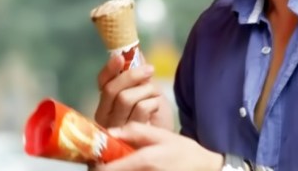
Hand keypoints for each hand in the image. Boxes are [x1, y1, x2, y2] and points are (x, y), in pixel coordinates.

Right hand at [94, 55, 174, 130]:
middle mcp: (105, 116)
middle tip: (150, 70)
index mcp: (106, 103)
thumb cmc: (153, 117)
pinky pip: (140, 109)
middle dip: (132, 75)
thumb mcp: (146, 92)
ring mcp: (116, 128)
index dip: (110, 68)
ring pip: (126, 98)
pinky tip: (156, 107)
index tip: (121, 57)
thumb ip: (138, 76)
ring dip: (146, 90)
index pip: (102, 82)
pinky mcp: (130, 137)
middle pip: (112, 90)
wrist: (164, 143)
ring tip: (156, 93)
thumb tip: (136, 52)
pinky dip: (153, 102)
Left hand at [95, 122, 222, 170]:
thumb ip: (135, 131)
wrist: (204, 169)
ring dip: (114, 170)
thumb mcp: (161, 135)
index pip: (106, 170)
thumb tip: (109, 131)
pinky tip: (129, 167)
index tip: (93, 158)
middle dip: (103, 169)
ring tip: (116, 162)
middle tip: (103, 160)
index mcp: (143, 161)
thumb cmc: (183, 151)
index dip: (95, 166)